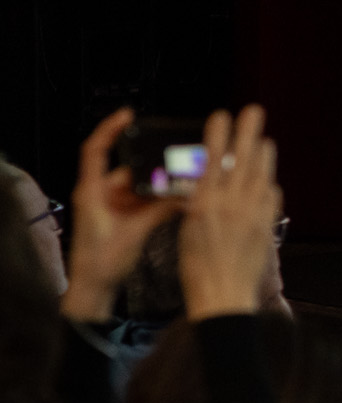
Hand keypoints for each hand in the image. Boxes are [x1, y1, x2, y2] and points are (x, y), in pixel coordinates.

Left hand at [60, 108, 180, 321]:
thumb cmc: (101, 262)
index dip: (110, 129)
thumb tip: (187, 194)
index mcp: (92, 192)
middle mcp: (100, 194)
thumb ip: (159, 210)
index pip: (96, 151)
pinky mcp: (122, 216)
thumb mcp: (134, 232)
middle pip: (130, 168)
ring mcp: (112, 205)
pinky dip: (160, 199)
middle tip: (178, 160)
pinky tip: (178, 200)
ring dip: (160, 186)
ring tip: (183, 183)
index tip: (128, 114)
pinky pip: (144, 200)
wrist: (95, 288)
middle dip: (154, 166)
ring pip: (141, 185)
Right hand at [177, 106, 281, 321]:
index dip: (218, 134)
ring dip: (262, 154)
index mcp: (204, 203)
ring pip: (262, 173)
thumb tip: (208, 184)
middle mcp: (231, 203)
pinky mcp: (268, 223)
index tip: (221, 115)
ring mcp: (254, 212)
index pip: (212, 159)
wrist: (223, 295)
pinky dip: (267, 183)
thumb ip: (199, 203)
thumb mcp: (188, 230)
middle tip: (253, 111)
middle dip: (248, 131)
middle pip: (243, 158)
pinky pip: (271, 195)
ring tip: (262, 139)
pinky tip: (265, 180)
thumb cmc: (197, 269)